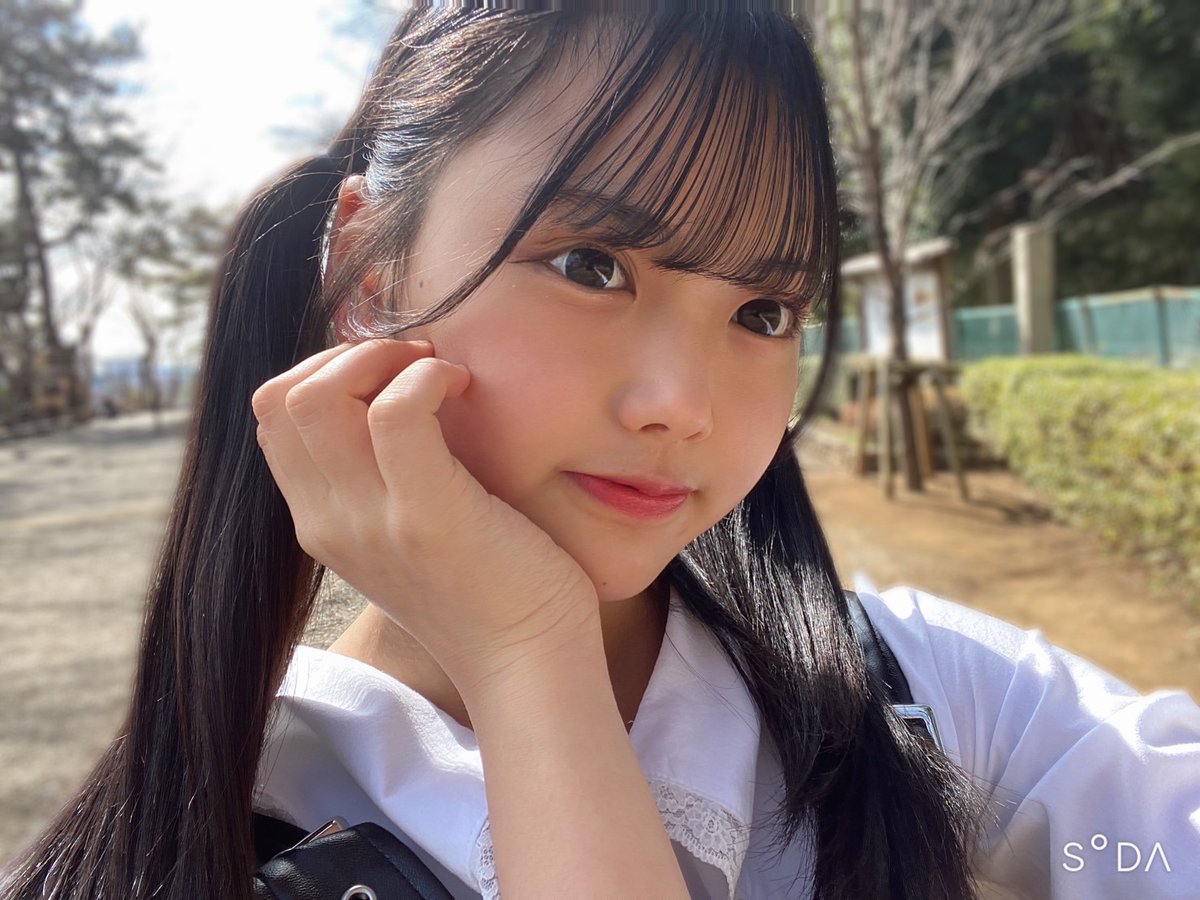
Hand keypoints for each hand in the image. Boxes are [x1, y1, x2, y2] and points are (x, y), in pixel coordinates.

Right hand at [251, 339, 599, 692]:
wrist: (527, 663)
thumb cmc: (488, 588)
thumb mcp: (409, 534)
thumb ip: (383, 482)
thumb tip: (393, 400)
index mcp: (322, 524)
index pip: (273, 419)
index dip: (325, 373)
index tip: (392, 377)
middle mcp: (330, 523)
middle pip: (279, 399)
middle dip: (347, 355)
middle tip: (415, 366)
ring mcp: (371, 521)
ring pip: (318, 397)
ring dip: (382, 358)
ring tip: (437, 373)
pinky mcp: (426, 516)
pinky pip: (396, 410)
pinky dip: (426, 378)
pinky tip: (463, 388)